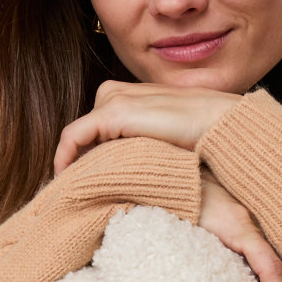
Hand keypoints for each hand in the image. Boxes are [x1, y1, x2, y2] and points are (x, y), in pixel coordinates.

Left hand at [53, 80, 240, 174]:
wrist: (217, 123)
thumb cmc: (198, 135)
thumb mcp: (159, 138)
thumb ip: (137, 143)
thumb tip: (119, 170)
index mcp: (125, 94)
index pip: (93, 129)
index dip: (84, 155)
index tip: (81, 181)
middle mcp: (113, 92)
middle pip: (84, 132)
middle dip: (79, 159)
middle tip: (79, 189)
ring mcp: (112, 99)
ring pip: (77, 136)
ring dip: (73, 162)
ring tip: (76, 187)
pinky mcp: (112, 113)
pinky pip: (73, 137)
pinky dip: (65, 157)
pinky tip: (65, 177)